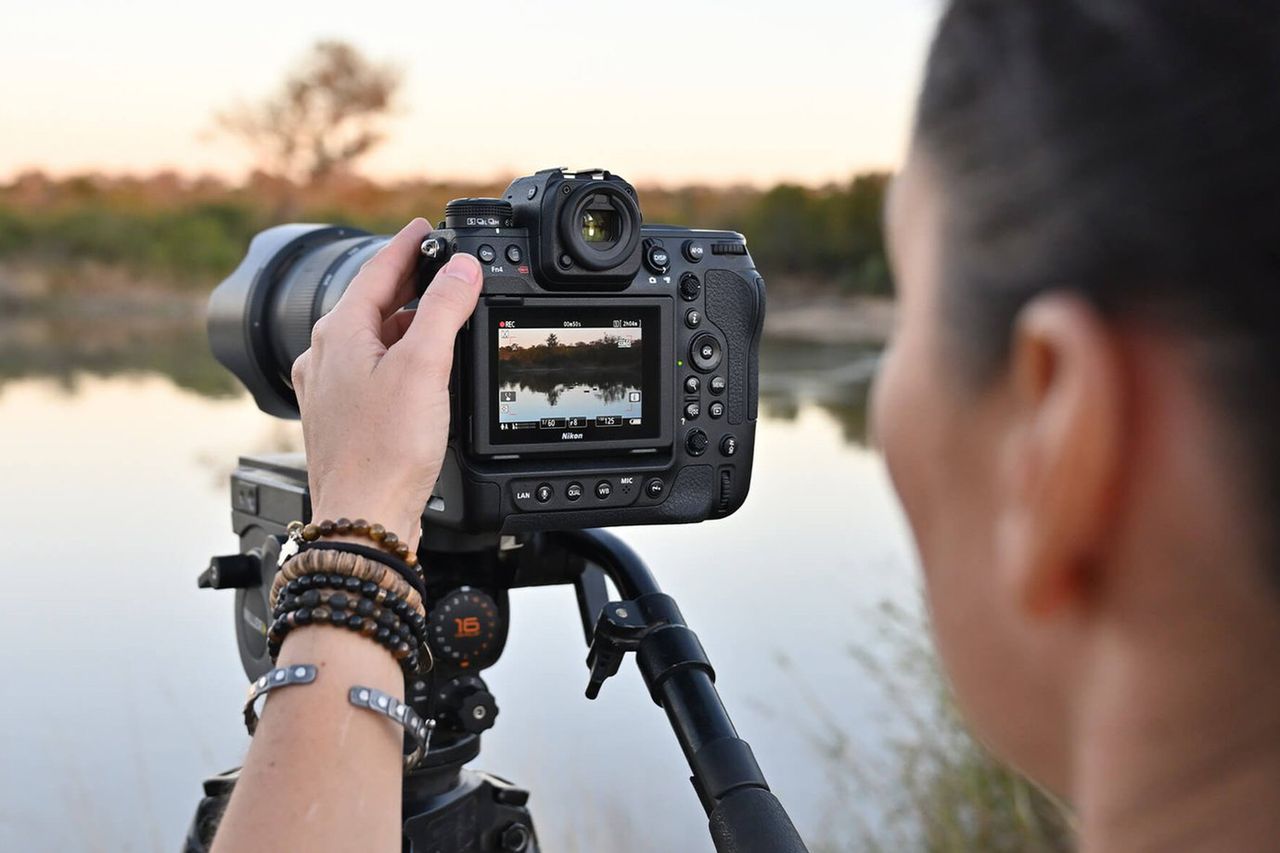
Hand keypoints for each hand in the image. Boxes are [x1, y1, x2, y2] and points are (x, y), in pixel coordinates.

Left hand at [290, 218, 482, 548]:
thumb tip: (460, 268)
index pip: (377, 270)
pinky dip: (396, 355)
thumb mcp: (423, 367)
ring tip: (439, 315)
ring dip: (404, 321)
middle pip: (372, 302)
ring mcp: (329, 389)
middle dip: (408, 283)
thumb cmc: (384, 451)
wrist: (363, 517)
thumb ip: (443, 309)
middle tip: (440, 266)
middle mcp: (324, 356)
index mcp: (339, 333)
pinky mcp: (341, 417)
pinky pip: (369, 368)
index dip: (406, 246)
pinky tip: (418, 370)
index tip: (424, 227)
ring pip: (370, 337)